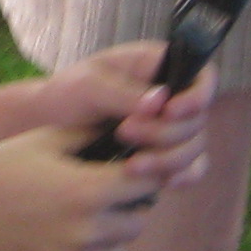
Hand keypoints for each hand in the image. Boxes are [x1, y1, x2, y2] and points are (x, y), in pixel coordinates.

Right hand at [0, 124, 169, 250]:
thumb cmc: (5, 165)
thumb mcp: (49, 139)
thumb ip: (94, 134)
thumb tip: (131, 124)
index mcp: (89, 189)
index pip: (146, 184)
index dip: (143, 175)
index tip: (129, 171)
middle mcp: (86, 230)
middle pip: (138, 222)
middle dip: (129, 208)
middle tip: (108, 197)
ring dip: (113, 238)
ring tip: (90, 221)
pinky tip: (76, 245)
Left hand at [38, 42, 217, 169]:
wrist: (48, 128)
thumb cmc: (67, 95)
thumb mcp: (88, 85)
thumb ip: (123, 92)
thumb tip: (160, 101)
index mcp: (160, 67)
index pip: (203, 76)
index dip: (197, 95)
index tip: (171, 110)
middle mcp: (172, 98)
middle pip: (197, 119)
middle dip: (165, 132)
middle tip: (124, 132)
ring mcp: (170, 129)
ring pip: (194, 147)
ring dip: (168, 159)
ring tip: (130, 165)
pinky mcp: (163, 155)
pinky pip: (189, 168)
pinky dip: (182, 176)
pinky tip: (165, 184)